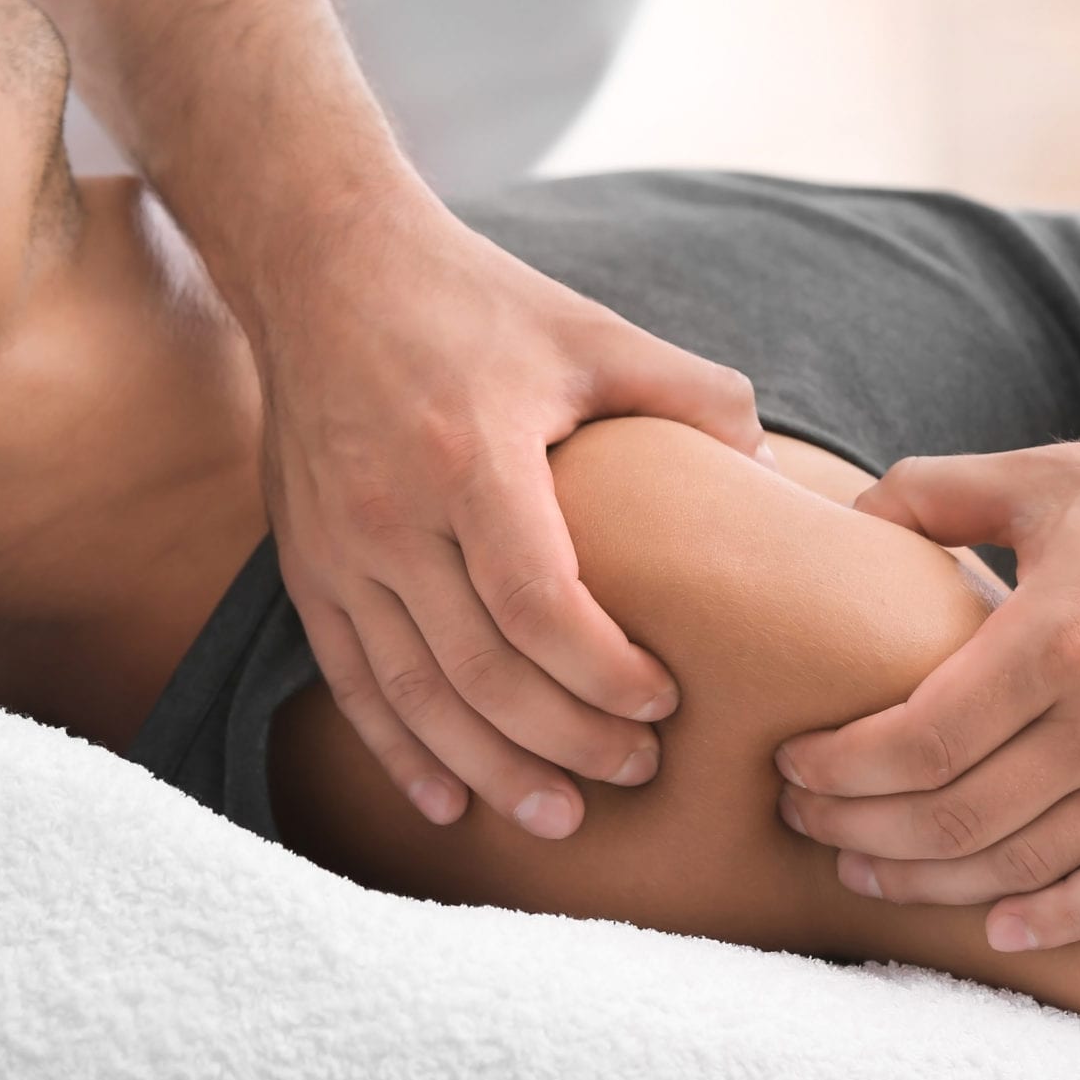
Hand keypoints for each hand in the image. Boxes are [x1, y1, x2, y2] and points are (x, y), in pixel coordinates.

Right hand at [252, 190, 768, 838]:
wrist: (324, 263)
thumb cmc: (473, 297)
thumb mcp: (588, 328)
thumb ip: (689, 391)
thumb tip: (775, 466)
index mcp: (471, 457)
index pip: (540, 606)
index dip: (605, 675)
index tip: (666, 704)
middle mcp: (393, 513)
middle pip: (481, 671)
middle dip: (566, 740)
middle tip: (637, 772)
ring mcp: (339, 546)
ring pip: (414, 694)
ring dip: (488, 769)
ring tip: (560, 816)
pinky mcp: (305, 563)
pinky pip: (351, 681)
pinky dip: (399, 750)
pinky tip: (446, 802)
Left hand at [772, 397, 1079, 948]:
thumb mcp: (1038, 476)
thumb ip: (931, 494)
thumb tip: (848, 512)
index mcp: (1057, 637)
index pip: (920, 741)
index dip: (844, 768)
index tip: (795, 767)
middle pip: (958, 815)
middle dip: (860, 829)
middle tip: (803, 822)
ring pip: (1028, 861)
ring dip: (933, 880)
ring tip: (866, 869)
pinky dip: (1065, 920)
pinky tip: (999, 929)